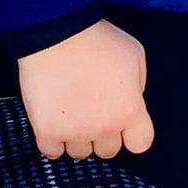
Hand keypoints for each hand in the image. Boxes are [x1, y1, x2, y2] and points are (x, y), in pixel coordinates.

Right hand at [19, 18, 154, 160]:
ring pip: (80, 153)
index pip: (140, 144)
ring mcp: (75, 131)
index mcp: (130, 110)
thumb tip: (129, 99)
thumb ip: (138, 84)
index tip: (123, 122)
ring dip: (78, 138)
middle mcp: (105, 127)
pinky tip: (54, 125)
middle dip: (103, 134)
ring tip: (71, 115)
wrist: (57, 34)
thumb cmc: (98, 39)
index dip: (132, 135)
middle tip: (93, 112)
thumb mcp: (135, 55)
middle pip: (109, 151)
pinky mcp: (47, 131)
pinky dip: (53, 142)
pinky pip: (52, 152)